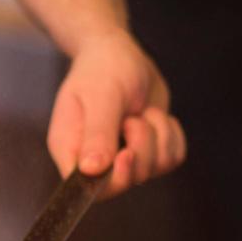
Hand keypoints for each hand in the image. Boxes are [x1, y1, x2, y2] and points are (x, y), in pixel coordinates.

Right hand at [46, 28, 185, 197]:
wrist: (120, 53)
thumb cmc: (102, 68)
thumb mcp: (101, 95)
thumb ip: (97, 133)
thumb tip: (91, 170)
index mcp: (70, 148)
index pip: (85, 187)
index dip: (111, 180)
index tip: (127, 153)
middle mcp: (93, 159)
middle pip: (124, 183)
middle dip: (141, 149)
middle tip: (133, 118)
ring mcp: (122, 158)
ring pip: (153, 170)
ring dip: (157, 136)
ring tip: (141, 111)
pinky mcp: (148, 152)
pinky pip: (171, 159)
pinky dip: (171, 136)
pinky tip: (154, 116)